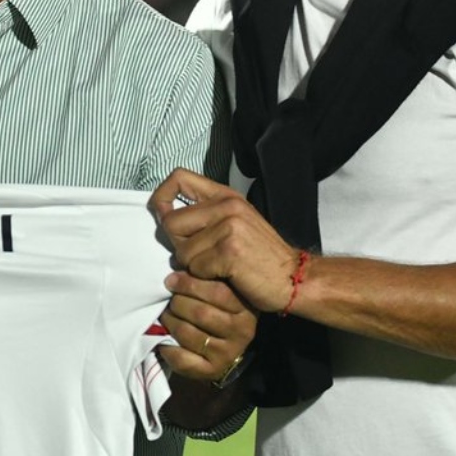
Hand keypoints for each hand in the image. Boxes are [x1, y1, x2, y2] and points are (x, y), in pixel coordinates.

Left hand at [150, 168, 300, 313]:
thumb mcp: (237, 223)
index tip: (162, 215)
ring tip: (216, 268)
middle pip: (171, 222)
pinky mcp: (230, 251)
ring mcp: (230, 227)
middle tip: (199, 257)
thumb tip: (164, 216)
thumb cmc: (260, 257)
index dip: (161, 196)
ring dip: (193, 266)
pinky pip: (195, 268)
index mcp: (226, 196)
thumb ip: (206, 215)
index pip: (179, 177)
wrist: (294, 278)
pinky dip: (204, 278)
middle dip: (178, 245)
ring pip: (182, 250)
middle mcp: (227, 206)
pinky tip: (225, 276)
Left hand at [156, 272, 257, 383]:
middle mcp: (242, 330)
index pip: (217, 292)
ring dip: (170, 322)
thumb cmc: (219, 309)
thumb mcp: (221, 289)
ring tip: (165, 316)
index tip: (171, 280)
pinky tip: (164, 341)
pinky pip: (183, 359)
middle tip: (169, 300)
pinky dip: (168, 349)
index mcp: (245, 307)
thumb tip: (178, 264)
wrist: (228, 345)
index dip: (189, 284)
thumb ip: (206, 278)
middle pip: (201, 313)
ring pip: (189, 333)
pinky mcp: (214, 370)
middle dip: (177, 303)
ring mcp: (229, 352)